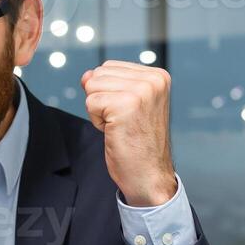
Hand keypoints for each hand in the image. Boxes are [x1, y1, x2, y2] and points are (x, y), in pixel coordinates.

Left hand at [81, 60, 177, 206]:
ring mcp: (141, 91)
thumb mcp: (126, 105)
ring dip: (99, 111)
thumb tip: (86, 75)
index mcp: (158, 77)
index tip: (128, 114)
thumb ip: (108, 84)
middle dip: (102, 100)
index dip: (109, 93)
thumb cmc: (138, 145)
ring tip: (120, 126)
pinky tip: (115, 132)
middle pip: (98, 74)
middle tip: (123, 123)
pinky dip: (97, 121)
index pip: (109, 67)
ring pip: (92, 87)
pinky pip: (90, 103)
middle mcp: (153, 80)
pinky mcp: (125, 105)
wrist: (149, 176)